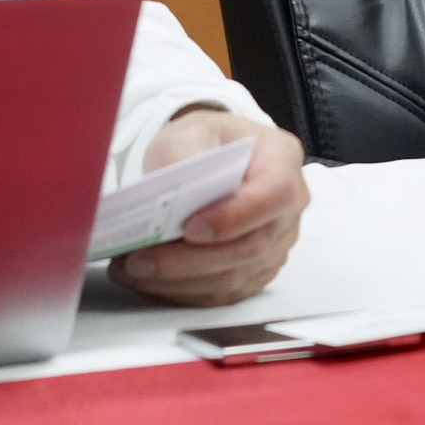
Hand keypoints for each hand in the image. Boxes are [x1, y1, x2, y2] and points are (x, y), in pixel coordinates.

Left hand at [109, 108, 307, 306]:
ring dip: (180, 281)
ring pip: (234, 277)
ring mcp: (278, 243)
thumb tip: (176, 200)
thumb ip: (186, 157)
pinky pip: (225, 294)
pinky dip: (184, 292)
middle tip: (141, 259)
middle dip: (190, 259)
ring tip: (134, 270)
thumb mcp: (190, 131)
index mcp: (281, 158)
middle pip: (250, 246)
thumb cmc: (206, 141)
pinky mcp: (259, 270)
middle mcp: (289, 206)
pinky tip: (150, 281)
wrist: (213, 157)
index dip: (234, 217)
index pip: (274, 194)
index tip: (189, 228)